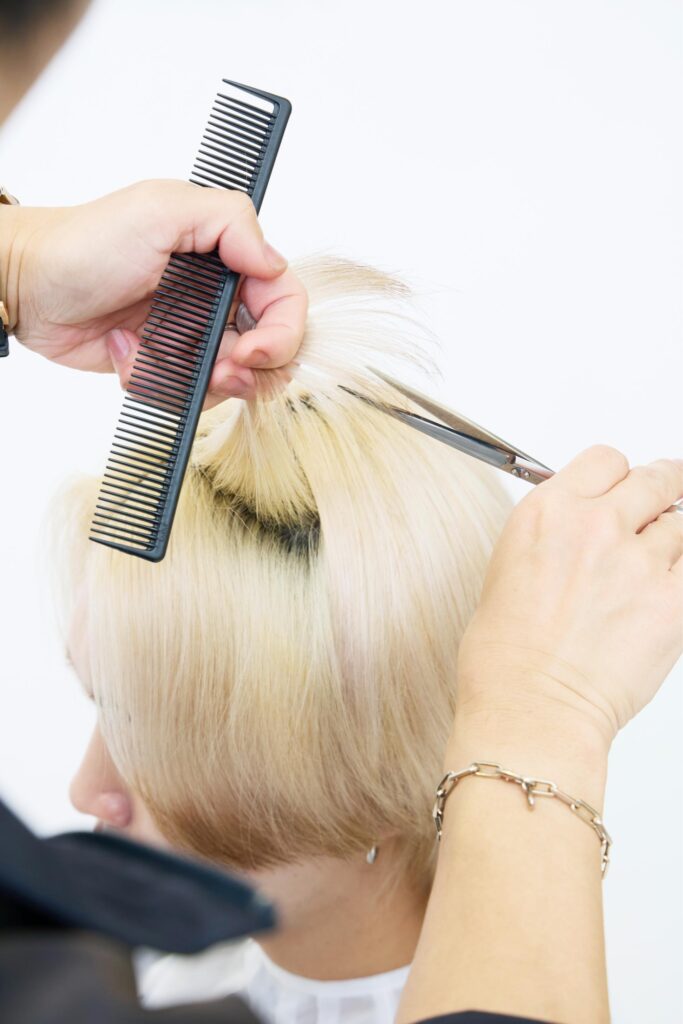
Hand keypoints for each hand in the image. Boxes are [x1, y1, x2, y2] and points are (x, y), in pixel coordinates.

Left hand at [1, 180, 306, 407]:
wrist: (27, 286)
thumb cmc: (84, 243)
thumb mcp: (161, 210)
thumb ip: (230, 221)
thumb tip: (274, 262)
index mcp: (226, 257)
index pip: (285, 301)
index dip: (281, 334)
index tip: (252, 352)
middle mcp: (217, 297)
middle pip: (270, 350)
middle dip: (249, 369)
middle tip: (219, 371)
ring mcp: (193, 333)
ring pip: (232, 379)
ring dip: (203, 381)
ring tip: (163, 360)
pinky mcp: (167, 363)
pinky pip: (187, 392)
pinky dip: (161, 383)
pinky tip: (129, 354)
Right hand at [455, 445, 682, 750]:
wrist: (529, 708)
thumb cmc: (506, 658)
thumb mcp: (509, 570)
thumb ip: (555, 538)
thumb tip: (580, 533)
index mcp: (547, 513)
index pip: (605, 460)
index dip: (618, 474)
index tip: (623, 486)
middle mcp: (594, 527)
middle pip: (655, 478)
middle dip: (664, 487)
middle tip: (667, 498)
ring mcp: (638, 562)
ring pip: (682, 521)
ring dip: (675, 534)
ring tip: (662, 556)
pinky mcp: (672, 602)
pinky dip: (682, 572)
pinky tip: (667, 588)